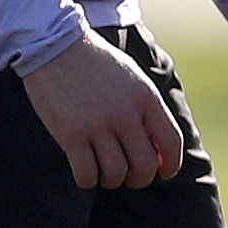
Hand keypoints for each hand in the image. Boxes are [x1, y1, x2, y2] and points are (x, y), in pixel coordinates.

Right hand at [22, 30, 184, 189]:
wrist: (55, 45)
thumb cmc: (96, 64)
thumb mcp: (133, 79)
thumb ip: (148, 110)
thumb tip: (160, 149)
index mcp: (146, 98)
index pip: (172, 142)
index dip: (171, 164)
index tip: (164, 172)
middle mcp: (125, 114)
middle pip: (145, 165)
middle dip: (140, 179)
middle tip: (131, 178)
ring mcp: (97, 125)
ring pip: (116, 173)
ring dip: (113, 180)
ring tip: (106, 173)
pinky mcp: (70, 135)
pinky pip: (86, 174)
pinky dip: (88, 181)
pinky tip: (86, 174)